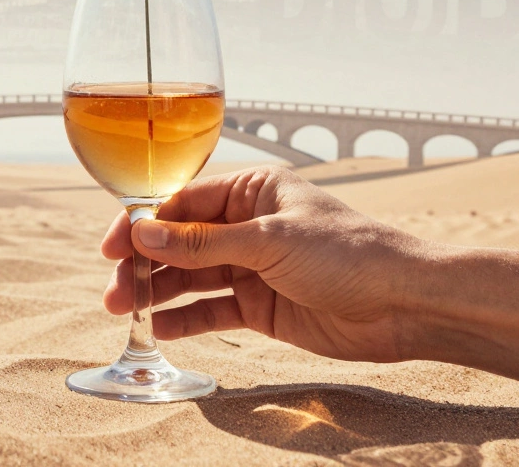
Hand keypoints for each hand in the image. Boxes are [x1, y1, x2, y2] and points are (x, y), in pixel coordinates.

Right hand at [101, 165, 425, 361]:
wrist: (404, 305)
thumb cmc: (349, 254)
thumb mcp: (270, 242)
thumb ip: (203, 243)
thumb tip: (142, 233)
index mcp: (254, 191)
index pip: (183, 201)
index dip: (144, 222)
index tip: (113, 245)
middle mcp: (250, 225)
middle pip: (181, 241)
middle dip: (145, 261)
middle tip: (114, 287)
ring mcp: (254, 267)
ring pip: (192, 276)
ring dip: (159, 291)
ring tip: (124, 308)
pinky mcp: (262, 306)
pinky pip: (214, 310)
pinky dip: (187, 318)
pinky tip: (161, 327)